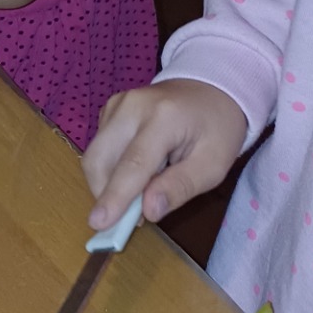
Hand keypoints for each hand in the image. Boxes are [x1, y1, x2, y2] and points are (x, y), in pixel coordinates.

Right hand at [82, 78, 247, 229]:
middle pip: (101, 158)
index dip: (115, 196)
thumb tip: (148, 211)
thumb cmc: (217, 128)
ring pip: (95, 155)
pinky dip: (110, 169)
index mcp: (164, 117)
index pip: (133, 163)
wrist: (211, 88)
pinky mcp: (109, 109)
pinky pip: (100, 147)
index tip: (99, 224)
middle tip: (129, 219)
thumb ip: (181, 186)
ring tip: (139, 193)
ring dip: (107, 184)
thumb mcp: (214, 164)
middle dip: (104, 194)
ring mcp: (117, 104)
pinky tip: (135, 172)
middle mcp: (132, 105)